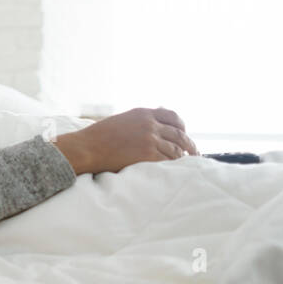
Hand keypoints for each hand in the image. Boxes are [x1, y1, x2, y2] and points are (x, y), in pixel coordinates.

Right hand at [52, 107, 198, 174]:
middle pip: (179, 133)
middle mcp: (150, 124)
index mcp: (143, 113)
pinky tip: (177, 170)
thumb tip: (152, 119)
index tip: (184, 133)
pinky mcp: (147, 154)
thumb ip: (139, 120)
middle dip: (189, 144)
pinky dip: (174, 166)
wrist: (87, 147)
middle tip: (195, 152)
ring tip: (188, 164)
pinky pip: (168, 160)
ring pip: (176, 149)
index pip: (172, 116)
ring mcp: (150, 139)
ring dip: (183, 157)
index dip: (181, 126)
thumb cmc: (98, 136)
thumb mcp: (121, 119)